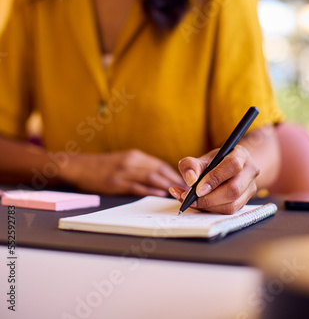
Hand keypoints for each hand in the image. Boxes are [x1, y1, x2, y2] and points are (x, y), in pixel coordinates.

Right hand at [61, 149, 184, 195]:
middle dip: (175, 180)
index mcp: (135, 155)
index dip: (174, 173)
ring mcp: (123, 172)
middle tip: (188, 189)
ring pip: (150, 177)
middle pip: (158, 170)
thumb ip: (140, 166)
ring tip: (178, 193)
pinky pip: (136, 187)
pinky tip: (159, 194)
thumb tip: (159, 177)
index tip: (186, 181)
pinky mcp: (116, 183)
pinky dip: (150, 191)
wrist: (80, 166)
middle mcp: (131, 161)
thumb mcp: (123, 160)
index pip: (160, 164)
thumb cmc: (103, 166)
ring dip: (166, 185)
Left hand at [169, 145, 259, 213]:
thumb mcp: (201, 159)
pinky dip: (211, 210)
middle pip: (234, 189)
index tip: (197, 189)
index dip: (215, 178)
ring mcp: (250, 189)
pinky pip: (229, 211)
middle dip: (209, 198)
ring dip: (208, 206)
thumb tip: (191, 179)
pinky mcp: (245, 202)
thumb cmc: (214, 163)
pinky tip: (199, 204)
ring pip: (232, 204)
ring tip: (191, 201)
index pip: (232, 165)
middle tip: (190, 199)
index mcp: (241, 155)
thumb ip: (191, 165)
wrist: (227, 169)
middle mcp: (249, 171)